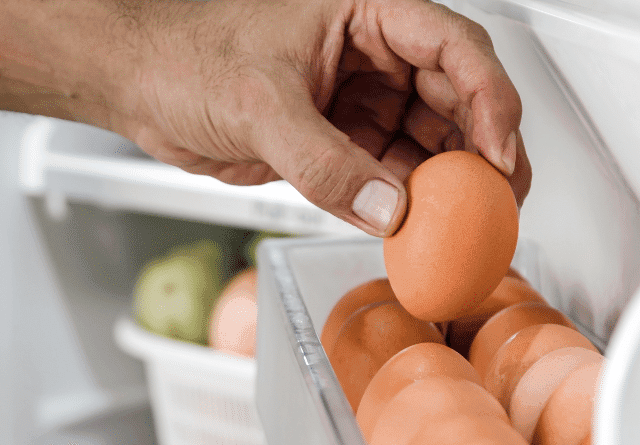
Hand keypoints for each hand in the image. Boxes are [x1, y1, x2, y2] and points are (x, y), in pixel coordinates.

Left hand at [117, 0, 531, 235]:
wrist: (140, 87)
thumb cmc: (185, 56)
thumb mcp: (259, 104)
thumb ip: (324, 161)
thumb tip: (387, 208)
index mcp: (366, 13)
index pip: (453, 47)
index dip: (488, 98)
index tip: (497, 151)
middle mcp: (371, 55)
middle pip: (455, 98)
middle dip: (481, 149)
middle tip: (499, 200)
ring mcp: (356, 101)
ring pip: (426, 141)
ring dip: (447, 182)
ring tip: (465, 222)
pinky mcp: (337, 143)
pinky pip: (387, 174)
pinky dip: (405, 202)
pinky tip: (417, 227)